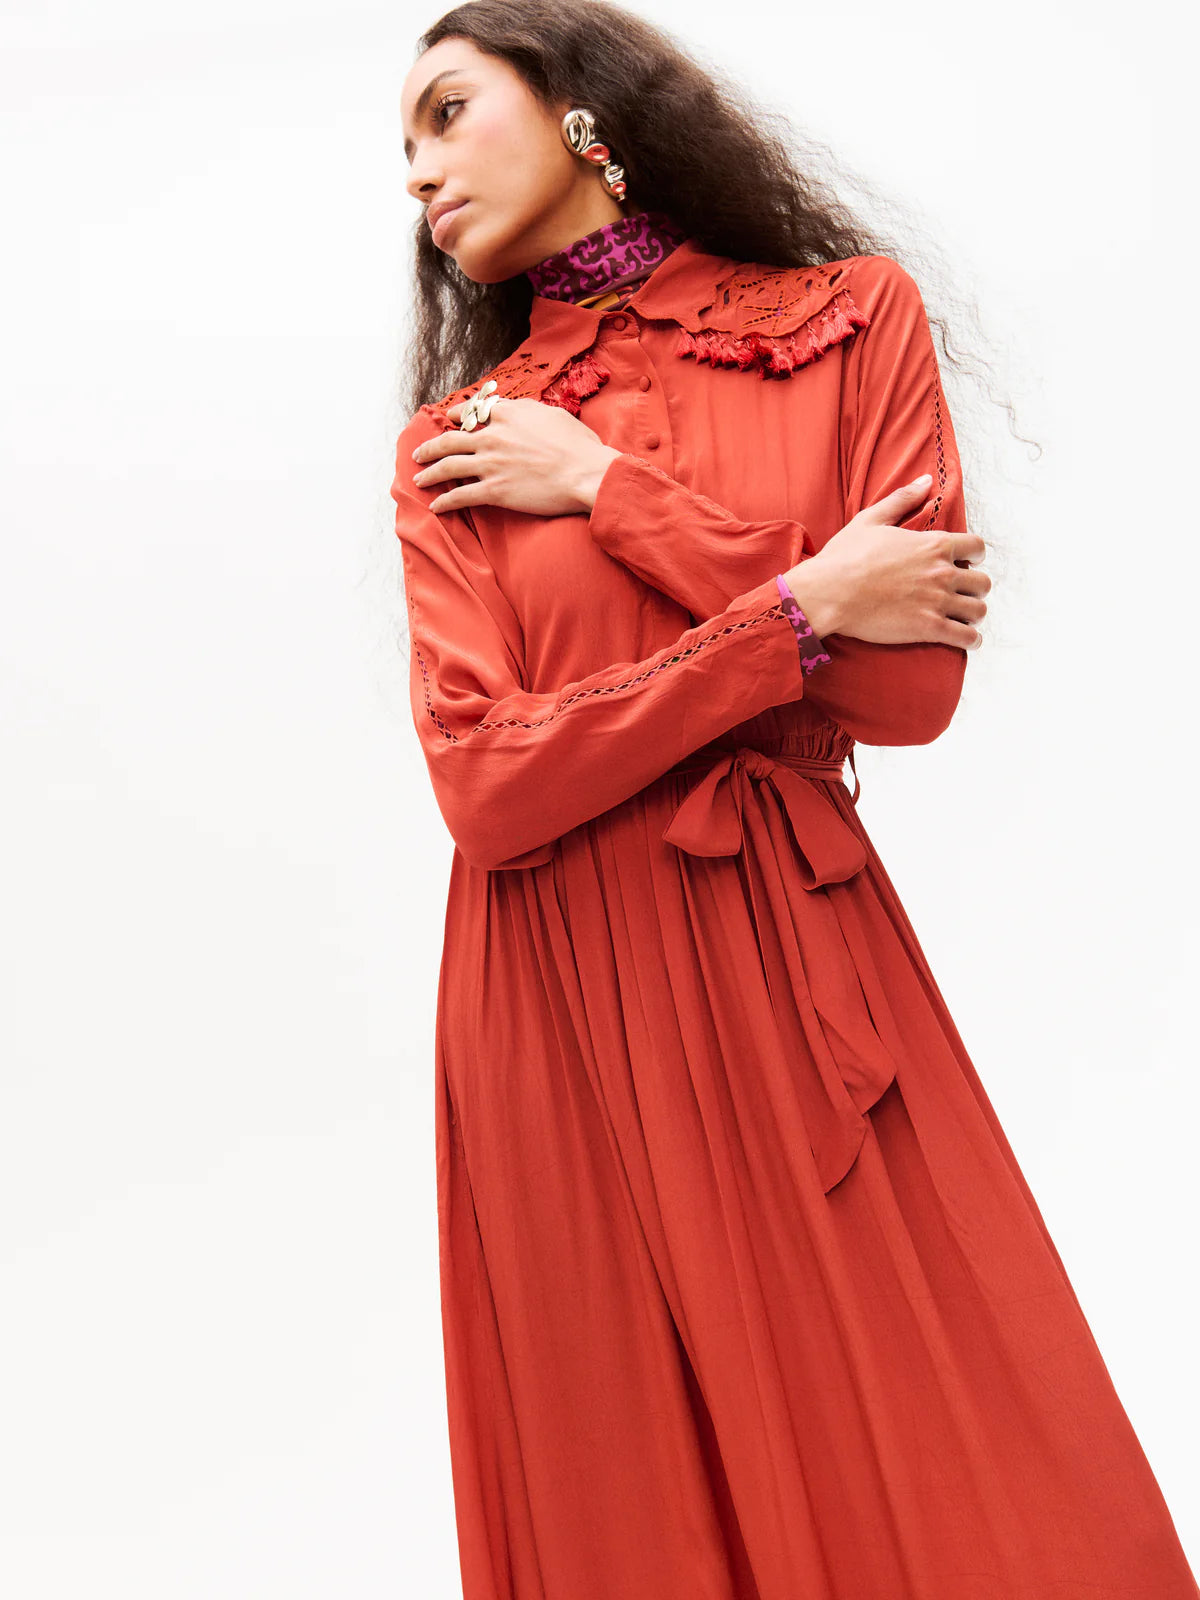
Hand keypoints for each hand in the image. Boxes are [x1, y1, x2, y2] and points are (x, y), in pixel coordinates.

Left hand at [410, 396, 621, 516]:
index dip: (458, 416)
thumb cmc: (579, 446)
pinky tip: (435, 506)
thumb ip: (531, 412)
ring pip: (448, 466)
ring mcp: (491, 464)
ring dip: (429, 473)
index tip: (449, 420)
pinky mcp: (495, 491)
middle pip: (450, 440)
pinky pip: (461, 496)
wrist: (586, 473)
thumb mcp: (554, 416)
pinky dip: (444, 502)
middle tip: (419, 453)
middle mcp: (494, 436)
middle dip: (430, 447)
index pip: (474, 412)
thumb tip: (523, 413)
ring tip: (418, 479)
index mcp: (509, 414)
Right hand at [782, 476, 989, 650]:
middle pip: (982, 582)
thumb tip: (926, 480)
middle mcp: (942, 572)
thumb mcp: (872, 519)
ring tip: (965, 618)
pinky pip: (966, 637)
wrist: (830, 592)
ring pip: (978, 610)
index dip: (975, 556)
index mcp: (934, 544)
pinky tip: (967, 640)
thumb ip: (903, 499)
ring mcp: (938, 601)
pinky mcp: (929, 628)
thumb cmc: (846, 556)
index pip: (977, 548)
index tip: (968, 562)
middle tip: (962, 593)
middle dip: (975, 588)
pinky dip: (971, 640)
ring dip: (974, 613)